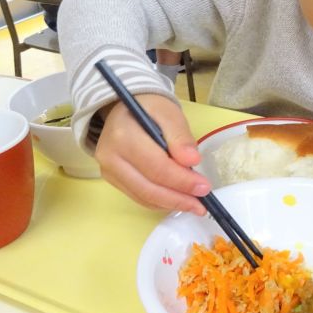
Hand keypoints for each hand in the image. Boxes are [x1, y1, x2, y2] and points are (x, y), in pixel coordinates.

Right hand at [95, 94, 209, 213]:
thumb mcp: (169, 113)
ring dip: (171, 203)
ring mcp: (108, 171)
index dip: (181, 180)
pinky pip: (138, 197)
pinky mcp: (112, 180)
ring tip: (194, 204)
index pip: (156, 166)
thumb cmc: (150, 109)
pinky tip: (178, 199)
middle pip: (148, 188)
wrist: (126, 110)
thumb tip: (192, 161)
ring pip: (143, 197)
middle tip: (202, 203)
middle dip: (178, 198)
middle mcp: (110, 157)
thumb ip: (180, 136)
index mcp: (123, 135)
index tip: (204, 187)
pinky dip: (160, 202)